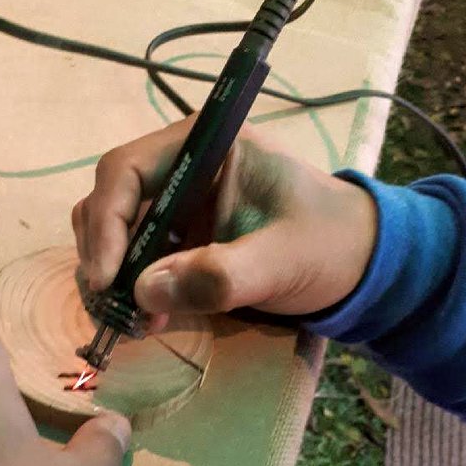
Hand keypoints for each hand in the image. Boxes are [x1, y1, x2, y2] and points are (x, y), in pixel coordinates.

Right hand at [72, 122, 377, 320]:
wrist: (362, 266)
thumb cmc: (331, 245)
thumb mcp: (282, 260)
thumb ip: (219, 274)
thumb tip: (144, 292)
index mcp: (206, 144)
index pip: (125, 169)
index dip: (107, 222)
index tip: (108, 278)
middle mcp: (181, 166)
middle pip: (109, 200)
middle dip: (103, 253)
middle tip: (112, 308)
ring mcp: (178, 202)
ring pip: (114, 231)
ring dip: (112, 276)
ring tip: (133, 321)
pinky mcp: (180, 237)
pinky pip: (135, 258)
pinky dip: (130, 289)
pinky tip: (148, 320)